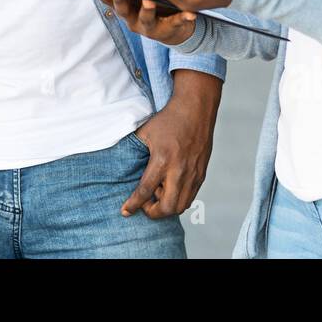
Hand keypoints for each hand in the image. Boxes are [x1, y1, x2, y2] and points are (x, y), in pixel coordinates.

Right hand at [76, 0, 197, 45]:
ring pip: (146, 19)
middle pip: (122, 9)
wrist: (175, 26)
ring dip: (146, 10)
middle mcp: (132, 17)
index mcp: (125, 4)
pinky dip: (181, 19)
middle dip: (119, 1)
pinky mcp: (169, 29)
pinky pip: (175, 23)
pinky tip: (189, 14)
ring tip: (149, 2)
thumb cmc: (154, 3)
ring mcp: (150, 26)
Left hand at [121, 71, 219, 218]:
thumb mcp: (145, 133)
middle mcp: (179, 170)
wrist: (195, 109)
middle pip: (167, 207)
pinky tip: (170, 188)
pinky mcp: (201, 173)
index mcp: (162, 159)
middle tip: (145, 204)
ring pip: (181, 206)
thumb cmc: (169, 119)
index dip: (133, 205)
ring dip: (167, 207)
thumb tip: (120, 164)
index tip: (125, 212)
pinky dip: (179, 199)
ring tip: (159, 193)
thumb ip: (134, 151)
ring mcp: (193, 173)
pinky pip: (191, 197)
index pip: (145, 190)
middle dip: (153, 212)